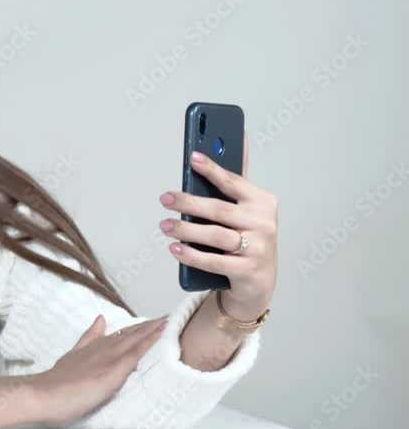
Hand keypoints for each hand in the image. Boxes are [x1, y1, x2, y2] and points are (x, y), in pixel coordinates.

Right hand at [31, 315, 167, 425]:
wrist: (43, 394)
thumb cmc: (55, 383)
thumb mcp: (73, 355)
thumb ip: (88, 338)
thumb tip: (100, 319)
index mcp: (96, 347)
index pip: (124, 335)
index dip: (141, 328)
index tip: (157, 321)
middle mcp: (104, 349)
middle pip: (134, 334)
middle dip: (153, 325)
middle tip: (172, 315)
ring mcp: (108, 359)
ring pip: (137, 340)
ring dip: (155, 329)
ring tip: (172, 319)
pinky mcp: (112, 372)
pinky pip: (136, 354)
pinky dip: (150, 342)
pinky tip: (162, 335)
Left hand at [158, 131, 277, 317]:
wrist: (259, 283)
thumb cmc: (247, 239)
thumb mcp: (244, 212)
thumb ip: (232, 184)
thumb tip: (223, 146)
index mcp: (263, 202)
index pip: (233, 182)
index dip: (212, 169)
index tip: (193, 158)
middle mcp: (264, 224)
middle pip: (219, 210)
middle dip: (188, 203)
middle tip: (165, 198)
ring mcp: (258, 249)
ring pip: (215, 236)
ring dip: (186, 230)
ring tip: (165, 225)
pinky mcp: (248, 271)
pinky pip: (214, 262)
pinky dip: (192, 255)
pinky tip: (175, 249)